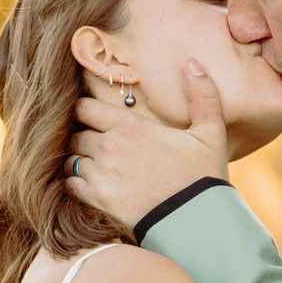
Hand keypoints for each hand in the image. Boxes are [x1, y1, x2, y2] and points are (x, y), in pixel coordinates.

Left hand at [66, 62, 230, 232]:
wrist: (197, 220)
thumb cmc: (203, 176)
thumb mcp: (210, 132)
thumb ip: (202, 94)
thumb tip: (191, 62)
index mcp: (130, 125)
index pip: (84, 107)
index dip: (84, 111)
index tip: (92, 117)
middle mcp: (110, 146)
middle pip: (76, 134)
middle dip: (83, 137)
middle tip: (95, 144)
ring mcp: (101, 173)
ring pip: (72, 159)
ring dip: (79, 160)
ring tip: (93, 166)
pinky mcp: (98, 199)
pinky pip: (71, 184)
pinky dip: (75, 183)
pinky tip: (89, 185)